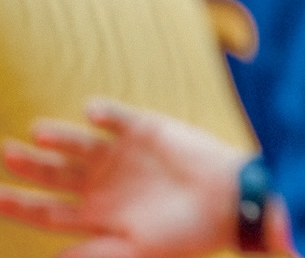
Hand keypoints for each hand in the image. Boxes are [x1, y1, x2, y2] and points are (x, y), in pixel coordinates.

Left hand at [0, 98, 248, 257]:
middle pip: (52, 174)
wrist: (230, 204)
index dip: (18, 204)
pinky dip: (104, 114)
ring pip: (78, 145)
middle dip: (28, 166)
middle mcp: (99, 183)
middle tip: (5, 154)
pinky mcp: (146, 130)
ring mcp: (121, 155)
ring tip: (38, 133)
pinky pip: (117, 119)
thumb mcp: (139, 252)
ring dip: (59, 138)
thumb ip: (98, 254)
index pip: (45, 210)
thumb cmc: (186, 235)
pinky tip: (91, 114)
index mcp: (94, 215)